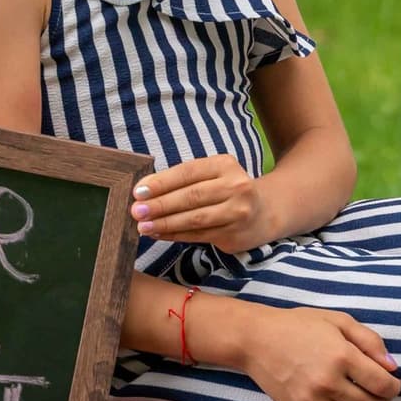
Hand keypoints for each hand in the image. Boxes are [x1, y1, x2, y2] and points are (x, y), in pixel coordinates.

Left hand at [133, 155, 274, 251]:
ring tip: (143, 226)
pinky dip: (175, 235)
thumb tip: (143, 192)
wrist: (265, 212)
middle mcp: (236, 186)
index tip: (138, 192)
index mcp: (225, 165)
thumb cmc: (226, 190)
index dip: (161, 183)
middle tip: (136, 211)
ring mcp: (238, 212)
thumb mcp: (211, 175)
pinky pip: (199, 235)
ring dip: (165, 224)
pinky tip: (159, 234)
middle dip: (160, 205)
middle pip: (191, 197)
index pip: (188, 173)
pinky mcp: (235, 234)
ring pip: (194, 219)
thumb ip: (182, 181)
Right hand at [235, 304, 400, 400]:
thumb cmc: (297, 325)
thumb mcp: (337, 320)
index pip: (383, 384)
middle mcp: (327, 382)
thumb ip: (370, 340)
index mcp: (341, 356)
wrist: (254, 339)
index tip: (390, 382)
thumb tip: (392, 367)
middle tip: (377, 394)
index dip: (393, 386)